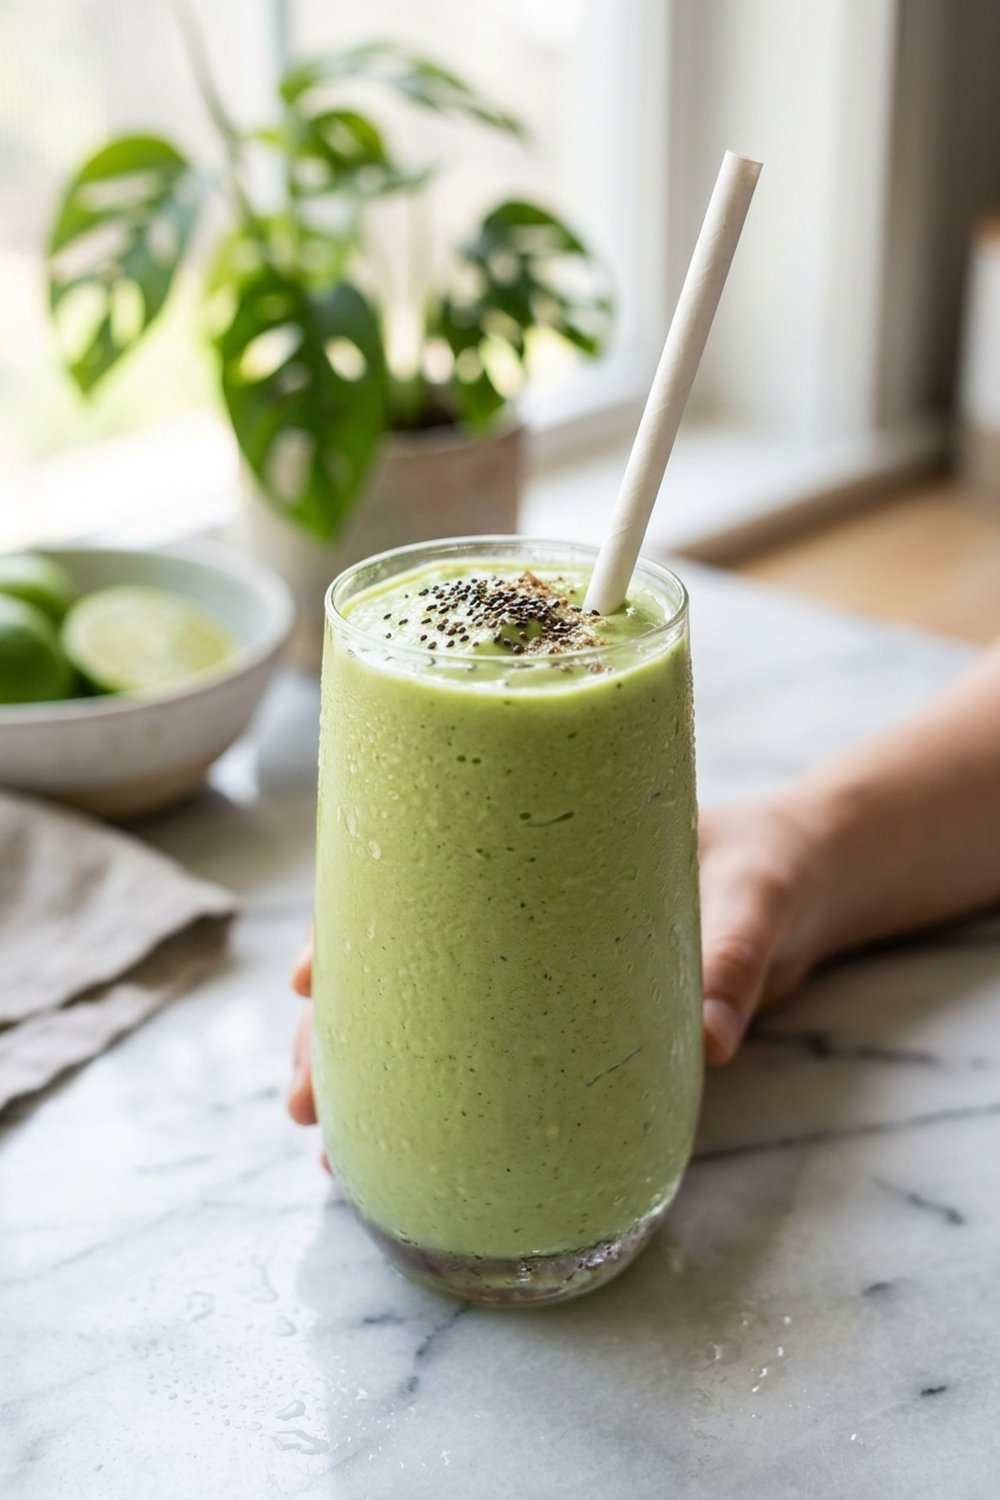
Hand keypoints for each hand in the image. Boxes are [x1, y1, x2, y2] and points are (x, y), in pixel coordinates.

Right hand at [287, 794, 833, 1125]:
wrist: (811, 881)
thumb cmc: (772, 861)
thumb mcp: (756, 894)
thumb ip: (737, 958)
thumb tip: (710, 1039)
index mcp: (538, 856)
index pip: (419, 879)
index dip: (351, 926)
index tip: (303, 977)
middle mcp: (522, 917)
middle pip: (404, 964)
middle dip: (342, 1030)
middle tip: (305, 1101)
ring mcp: (544, 973)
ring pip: (438, 1019)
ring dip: (382, 1077)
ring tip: (338, 1150)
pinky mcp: (579, 1022)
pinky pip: (501, 1060)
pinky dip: (455, 1098)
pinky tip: (422, 1150)